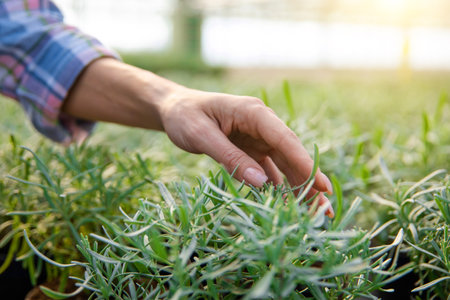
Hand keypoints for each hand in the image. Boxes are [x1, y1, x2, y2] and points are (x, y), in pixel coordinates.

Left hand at [159, 88, 333, 216]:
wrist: (174, 109)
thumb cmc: (185, 117)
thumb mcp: (202, 136)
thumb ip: (231, 157)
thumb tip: (262, 183)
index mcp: (253, 113)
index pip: (284, 140)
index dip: (305, 164)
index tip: (323, 186)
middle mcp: (261, 124)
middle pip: (290, 155)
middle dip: (309, 181)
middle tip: (325, 208)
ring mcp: (257, 138)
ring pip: (283, 164)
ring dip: (298, 186)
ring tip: (314, 211)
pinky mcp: (251, 150)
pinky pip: (268, 170)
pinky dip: (278, 186)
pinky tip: (288, 204)